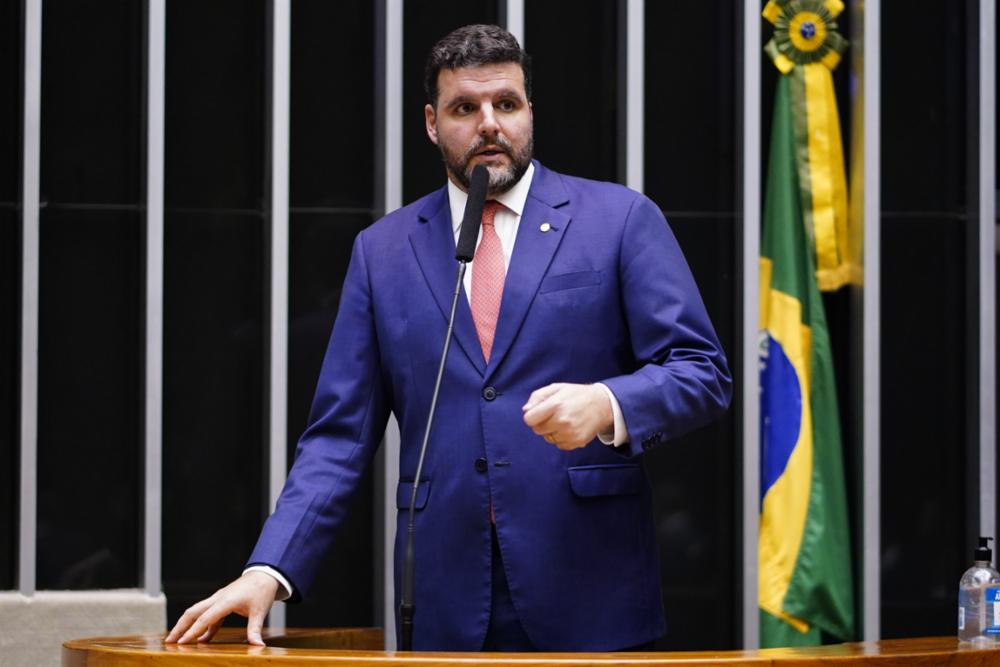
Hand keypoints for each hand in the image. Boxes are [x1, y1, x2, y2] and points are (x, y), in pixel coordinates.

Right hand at [164, 571, 278, 645]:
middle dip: (180, 627)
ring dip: (187, 625)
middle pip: (193, 612)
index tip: (182, 642)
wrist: (265, 574)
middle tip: (169, 641)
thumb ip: (255, 629)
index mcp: (226, 600)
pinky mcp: (221, 601)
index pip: (206, 618)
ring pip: (197, 611)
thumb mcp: (260, 611)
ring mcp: (218, 599)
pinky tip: (202, 639)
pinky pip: (208, 614)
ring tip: (178, 640)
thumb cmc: (262, 591)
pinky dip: (202, 626)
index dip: (193, 631)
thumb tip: (257, 645)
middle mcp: (218, 598)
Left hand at [522, 383, 612, 449]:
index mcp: (555, 404)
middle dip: (542, 423)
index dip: (531, 416)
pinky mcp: (577, 442)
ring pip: (548, 438)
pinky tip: (571, 428)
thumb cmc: (577, 395)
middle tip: (553, 416)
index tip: (538, 413)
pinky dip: (562, 438)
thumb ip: (537, 397)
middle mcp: (562, 420)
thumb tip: (526, 410)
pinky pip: (559, 445)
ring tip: (565, 421)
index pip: (529, 419)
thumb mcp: (557, 388)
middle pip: (537, 430)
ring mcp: (570, 432)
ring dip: (552, 431)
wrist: (602, 404)